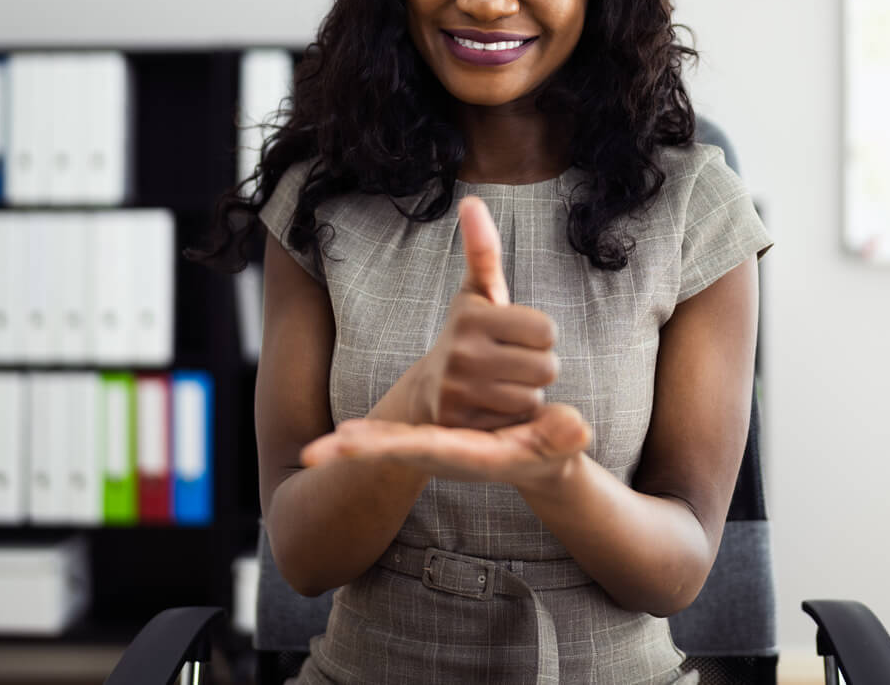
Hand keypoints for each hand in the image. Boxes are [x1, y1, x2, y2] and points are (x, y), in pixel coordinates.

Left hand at [302, 402, 592, 488]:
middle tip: (318, 455)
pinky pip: (393, 434)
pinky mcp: (432, 436)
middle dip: (361, 454)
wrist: (541, 458)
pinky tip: (340, 434)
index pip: (431, 449)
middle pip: (396, 451)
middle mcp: (448, 454)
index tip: (361, 448)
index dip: (396, 448)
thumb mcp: (561, 441)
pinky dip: (369, 437)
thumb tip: (574, 431)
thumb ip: (566, 435)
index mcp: (475, 456)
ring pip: (387, 444)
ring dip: (355, 449)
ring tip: (315, 453)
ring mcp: (435, 447)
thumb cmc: (553, 449)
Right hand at [407, 197, 559, 429]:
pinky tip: (491, 410)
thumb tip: (471, 200)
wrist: (428, 395)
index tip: (514, 337)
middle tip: (506, 365)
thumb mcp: (476, 293)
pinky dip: (512, 420)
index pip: (546, 329)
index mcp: (472, 316)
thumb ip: (482, 250)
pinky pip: (518, 424)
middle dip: (535, 367)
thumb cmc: (466, 336)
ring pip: (535, 397)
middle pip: (546, 366)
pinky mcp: (464, 427)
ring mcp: (461, 392)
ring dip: (525, 395)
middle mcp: (462, 352)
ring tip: (498, 387)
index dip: (538, 335)